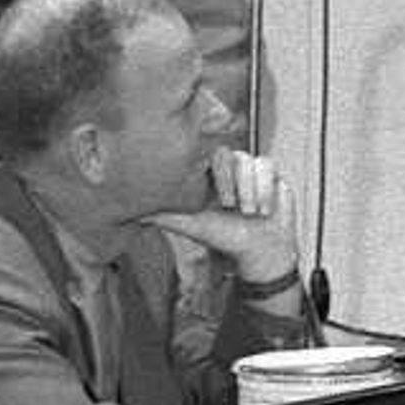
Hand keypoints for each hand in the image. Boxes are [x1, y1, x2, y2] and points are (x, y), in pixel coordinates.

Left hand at [146, 147, 301, 290]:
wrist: (259, 250)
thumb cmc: (225, 238)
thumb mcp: (193, 226)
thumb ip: (165, 216)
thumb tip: (133, 214)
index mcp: (209, 173)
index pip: (209, 154)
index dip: (218, 174)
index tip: (223, 202)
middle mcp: (230, 166)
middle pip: (232, 155)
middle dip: (234, 184)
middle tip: (233, 208)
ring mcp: (251, 167)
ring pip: (251, 162)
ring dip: (251, 190)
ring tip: (250, 213)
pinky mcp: (271, 172)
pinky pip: (268, 167)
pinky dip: (265, 190)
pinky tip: (264, 209)